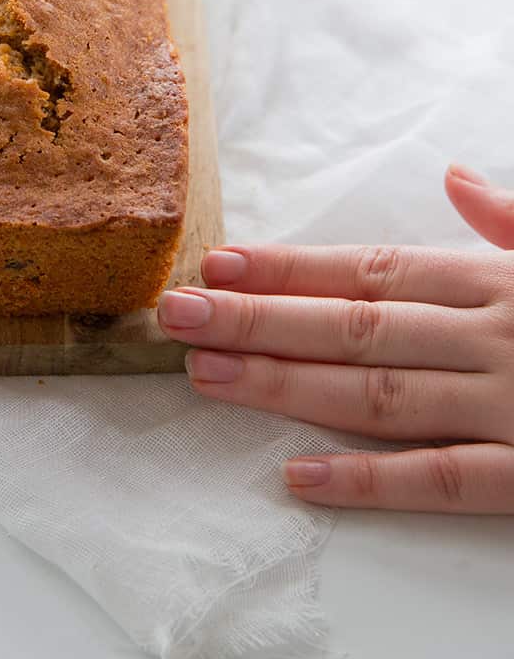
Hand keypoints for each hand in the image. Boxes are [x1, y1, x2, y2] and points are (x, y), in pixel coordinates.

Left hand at [159, 165, 513, 512]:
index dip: (289, 269)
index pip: (372, 272)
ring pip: (380, 398)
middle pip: (355, 328)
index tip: (216, 266)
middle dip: (258, 320)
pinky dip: (371, 480)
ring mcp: (511, 409)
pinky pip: (445, 481)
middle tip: (178, 315)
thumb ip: (510, 221)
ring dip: (286, 386)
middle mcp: (494, 341)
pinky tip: (299, 474)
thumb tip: (453, 177)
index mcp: (496, 285)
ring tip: (206, 375)